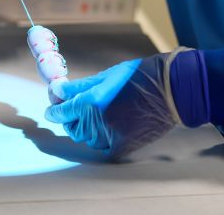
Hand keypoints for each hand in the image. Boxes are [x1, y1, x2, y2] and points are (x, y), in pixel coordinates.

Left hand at [45, 55, 177, 157]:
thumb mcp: (105, 76)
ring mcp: (110, 136)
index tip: (53, 108)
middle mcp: (97, 122)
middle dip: (72, 119)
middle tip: (78, 109)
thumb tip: (57, 92)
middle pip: (73, 128)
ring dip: (88, 128)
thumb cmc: (138, 77)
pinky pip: (104, 147)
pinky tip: (112, 125)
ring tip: (101, 114)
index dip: (54, 110)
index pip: (60, 112)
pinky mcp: (123, 146)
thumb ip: (78, 87)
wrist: (169, 89)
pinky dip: (104, 139)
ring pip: (88, 139)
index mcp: (90, 102)